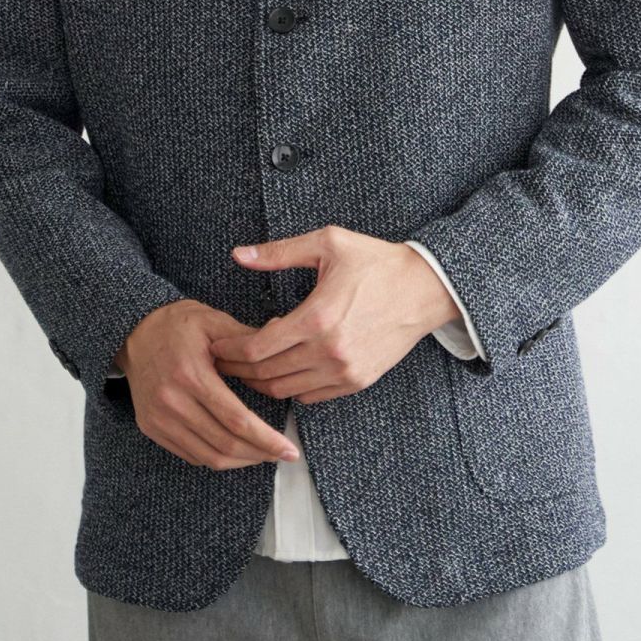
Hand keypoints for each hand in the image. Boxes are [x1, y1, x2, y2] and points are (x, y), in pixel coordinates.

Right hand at [116, 299, 300, 469]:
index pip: (236, 420)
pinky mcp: (151, 427)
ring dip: (240, 461)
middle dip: (259, 454)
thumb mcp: (213, 321)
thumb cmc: (178, 324)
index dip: (266, 440)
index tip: (289, 449)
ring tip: (263, 454)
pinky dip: (216, 457)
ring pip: (207, 457)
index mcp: (191, 375)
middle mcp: (172, 402)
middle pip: (224, 444)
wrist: (133, 331)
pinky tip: (235, 449)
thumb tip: (283, 339)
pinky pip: (190, 455)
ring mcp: (158, 419)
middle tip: (283, 454)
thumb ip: (247, 337)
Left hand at [209, 224, 460, 403]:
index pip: (258, 348)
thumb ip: (279, 253)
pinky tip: (284, 367)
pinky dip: (291, 386)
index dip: (230, 351)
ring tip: (248, 367)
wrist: (425, 288)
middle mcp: (330, 352)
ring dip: (263, 381)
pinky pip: (312, 396)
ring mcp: (345, 371)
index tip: (215, 346)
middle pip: (267, 375)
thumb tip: (239, 254)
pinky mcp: (358, 381)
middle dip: (238, 370)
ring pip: (287, 390)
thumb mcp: (327, 244)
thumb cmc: (376, 262)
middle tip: (222, 362)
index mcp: (317, 318)